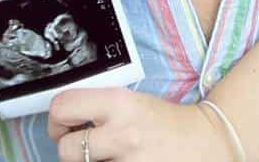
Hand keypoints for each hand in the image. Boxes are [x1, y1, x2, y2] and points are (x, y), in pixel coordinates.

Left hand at [48, 87, 226, 161]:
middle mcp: (122, 133)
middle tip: (80, 145)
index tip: (62, 125)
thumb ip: (97, 106)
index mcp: (118, 103)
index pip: (62, 107)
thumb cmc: (163, 121)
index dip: (55, 119)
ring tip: (102, 156)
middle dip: (68, 148)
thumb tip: (60, 117)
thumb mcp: (130, 101)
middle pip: (65, 149)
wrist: (203, 143)